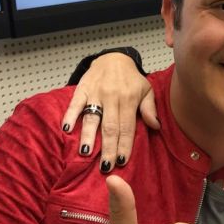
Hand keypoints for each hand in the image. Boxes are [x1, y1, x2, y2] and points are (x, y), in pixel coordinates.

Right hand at [62, 52, 158, 171]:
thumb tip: (156, 126)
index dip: (125, 145)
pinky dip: (69, 116)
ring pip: (92, 117)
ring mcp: (96, 94)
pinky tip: (66, 129)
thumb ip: (150, 108)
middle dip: (108, 148)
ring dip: (88, 136)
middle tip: (105, 166)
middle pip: (110, 127)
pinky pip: (75, 104)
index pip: (127, 127)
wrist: (114, 57)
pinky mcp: (82, 89)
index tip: (122, 161)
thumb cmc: (131, 79)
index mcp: (129, 100)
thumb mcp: (146, 90)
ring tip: (86, 153)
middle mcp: (112, 97)